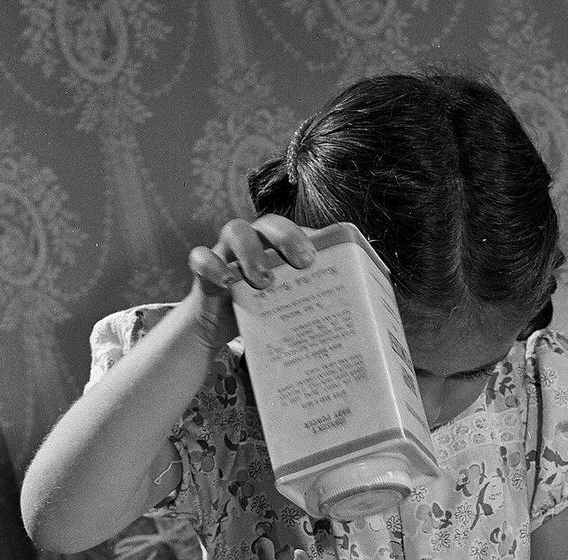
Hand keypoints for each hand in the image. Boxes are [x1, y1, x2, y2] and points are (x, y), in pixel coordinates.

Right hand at [185, 215, 315, 351]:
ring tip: (264, 281)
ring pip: (235, 230)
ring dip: (251, 251)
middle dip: (286, 237)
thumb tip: (366, 317)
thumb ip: (317, 302)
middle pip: (267, 222)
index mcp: (277, 247)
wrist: (222, 327)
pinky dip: (212, 266)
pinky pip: (201, 258)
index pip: (294, 228)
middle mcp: (254, 241)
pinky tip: (227, 282)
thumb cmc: (265, 311)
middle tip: (302, 263)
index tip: (321, 258)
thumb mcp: (292, 305)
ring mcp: (227, 252)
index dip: (307, 235)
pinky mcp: (205, 271)